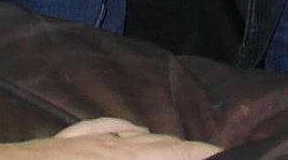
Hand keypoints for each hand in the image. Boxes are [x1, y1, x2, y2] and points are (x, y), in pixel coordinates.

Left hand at [15, 117, 219, 158]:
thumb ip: (130, 152)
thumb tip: (146, 144)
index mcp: (113, 159)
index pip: (169, 154)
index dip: (199, 155)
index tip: (223, 155)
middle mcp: (103, 147)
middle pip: (158, 145)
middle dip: (189, 152)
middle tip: (215, 154)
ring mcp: (84, 142)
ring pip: (135, 138)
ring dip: (163, 144)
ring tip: (185, 150)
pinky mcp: (65, 143)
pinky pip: (107, 131)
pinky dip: (129, 133)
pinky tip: (135, 134)